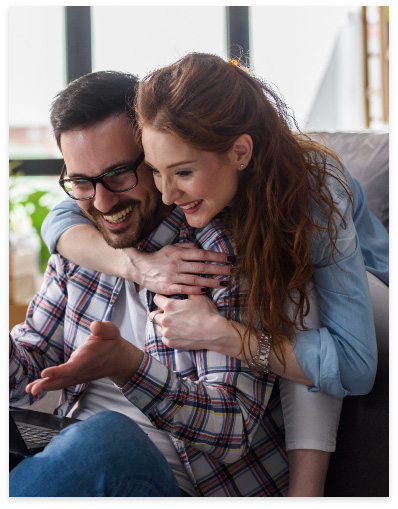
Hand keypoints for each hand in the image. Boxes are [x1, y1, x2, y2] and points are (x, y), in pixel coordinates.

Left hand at [26, 321, 142, 395]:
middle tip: (33, 388)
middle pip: (63, 380)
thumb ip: (103, 328)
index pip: (72, 368)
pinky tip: (38, 386)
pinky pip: (62, 383)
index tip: (45, 372)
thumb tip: (94, 326)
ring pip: (61, 383)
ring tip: (31, 389)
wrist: (120, 360)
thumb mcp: (111, 331)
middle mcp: (82, 370)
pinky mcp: (77, 376)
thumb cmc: (113, 343)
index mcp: (88, 359)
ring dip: (46, 386)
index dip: (58, 371)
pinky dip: (50, 385)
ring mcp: (79, 375)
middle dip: (47, 384)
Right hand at [122, 243, 233, 294]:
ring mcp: (172, 276)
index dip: (217, 256)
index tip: (230, 258)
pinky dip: (195, 291)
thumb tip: (200, 248)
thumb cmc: (159, 257)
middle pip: (202, 266)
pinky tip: (206, 292)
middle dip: (219, 269)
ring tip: (224, 283)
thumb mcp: (172, 248)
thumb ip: (187, 247)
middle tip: (233, 271)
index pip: (202, 254)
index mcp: (179, 253)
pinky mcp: (167, 287)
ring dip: (211, 282)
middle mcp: (177, 264)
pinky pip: (184, 290)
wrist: (139, 268)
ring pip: (195, 280)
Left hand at [149, 294, 239, 355]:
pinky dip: (169, 334)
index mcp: (169, 306)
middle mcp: (165, 319)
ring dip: (164, 324)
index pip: (156, 298)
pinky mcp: (170, 343)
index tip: (166, 299)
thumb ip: (186, 289)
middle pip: (154, 314)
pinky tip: (178, 331)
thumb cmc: (207, 313)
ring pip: (158, 326)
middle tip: (170, 312)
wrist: (214, 333)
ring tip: (175, 323)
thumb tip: (183, 285)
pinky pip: (164, 337)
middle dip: (160, 312)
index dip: (161, 297)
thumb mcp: (198, 296)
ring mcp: (167, 333)